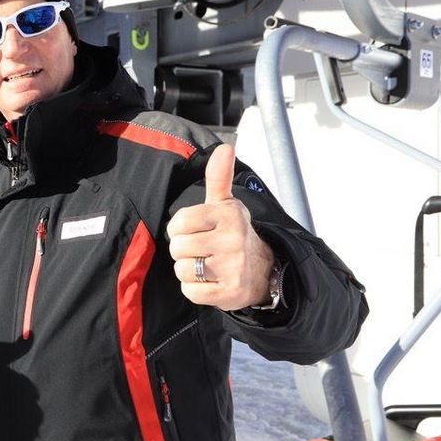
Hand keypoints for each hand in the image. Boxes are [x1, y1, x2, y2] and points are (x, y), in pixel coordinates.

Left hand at [166, 144, 274, 310]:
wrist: (263, 270)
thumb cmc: (232, 233)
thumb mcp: (225, 204)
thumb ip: (219, 177)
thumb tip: (226, 147)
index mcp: (229, 215)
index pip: (178, 223)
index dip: (180, 229)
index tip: (195, 230)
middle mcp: (234, 240)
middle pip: (177, 248)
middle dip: (184, 251)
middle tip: (202, 249)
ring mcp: (234, 268)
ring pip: (182, 271)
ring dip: (188, 271)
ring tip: (207, 265)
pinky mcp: (231, 293)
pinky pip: (191, 292)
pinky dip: (195, 289)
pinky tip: (211, 281)